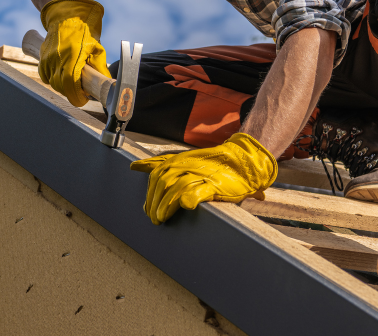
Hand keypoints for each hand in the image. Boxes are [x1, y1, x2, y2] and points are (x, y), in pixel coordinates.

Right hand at [38, 0, 110, 106]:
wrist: (65, 18)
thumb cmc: (83, 32)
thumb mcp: (96, 48)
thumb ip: (99, 67)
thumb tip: (106, 83)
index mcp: (72, 57)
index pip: (70, 85)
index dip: (76, 96)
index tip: (83, 99)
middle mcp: (57, 59)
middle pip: (61, 87)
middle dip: (71, 92)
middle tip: (81, 91)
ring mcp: (48, 59)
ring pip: (53, 82)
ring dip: (63, 86)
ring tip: (73, 82)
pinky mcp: (42, 58)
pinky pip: (45, 76)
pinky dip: (53, 79)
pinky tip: (62, 75)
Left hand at [130, 133, 277, 224]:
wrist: (242, 162)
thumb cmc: (210, 164)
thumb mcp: (182, 160)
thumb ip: (159, 163)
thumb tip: (135, 166)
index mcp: (177, 160)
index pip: (156, 175)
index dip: (149, 192)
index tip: (146, 208)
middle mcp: (186, 165)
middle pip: (162, 183)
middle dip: (155, 202)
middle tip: (153, 218)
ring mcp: (200, 174)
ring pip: (176, 188)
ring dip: (166, 204)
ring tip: (161, 218)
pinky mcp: (214, 184)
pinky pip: (198, 190)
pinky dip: (189, 198)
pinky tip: (184, 206)